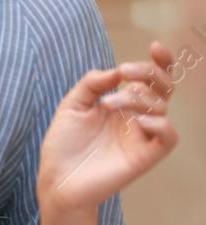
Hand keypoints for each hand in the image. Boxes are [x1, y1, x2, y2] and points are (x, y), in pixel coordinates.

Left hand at [36, 41, 178, 223]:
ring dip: (137, 98)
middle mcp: (137, 118)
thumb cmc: (64, 144)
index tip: (154, 46)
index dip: (159, 61)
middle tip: (125, 73)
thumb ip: (93, 83)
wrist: (56, 178)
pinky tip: (137, 121)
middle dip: (149, 73)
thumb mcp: (72, 105)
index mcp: (123, 103)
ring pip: (161, 107)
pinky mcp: (144, 156)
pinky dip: (159, 124)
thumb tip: (116, 71)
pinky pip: (168, 137)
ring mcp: (142, 136)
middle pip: (163, 88)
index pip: (151, 80)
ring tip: (108, 104)